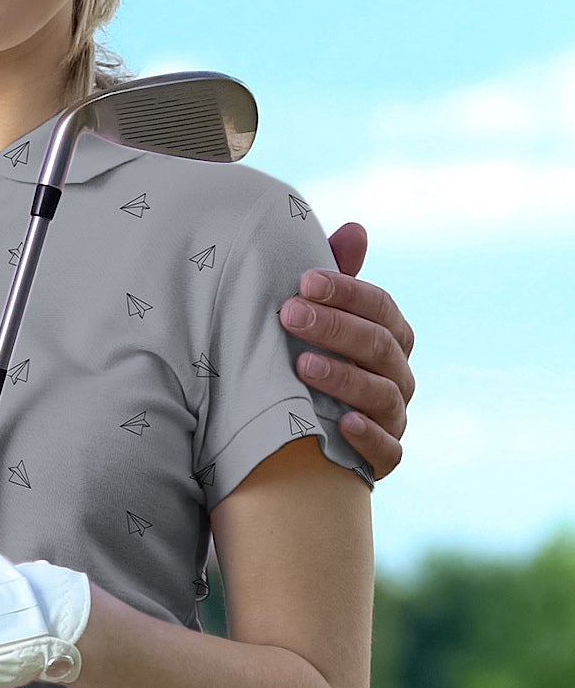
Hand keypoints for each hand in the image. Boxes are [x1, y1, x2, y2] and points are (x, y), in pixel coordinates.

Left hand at [279, 222, 414, 479]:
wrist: (292, 429)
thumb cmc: (306, 356)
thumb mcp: (316, 316)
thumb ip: (335, 277)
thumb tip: (356, 228)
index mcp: (388, 337)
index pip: (381, 308)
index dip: (347, 292)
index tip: (303, 282)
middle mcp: (397, 376)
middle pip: (379, 347)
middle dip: (335, 328)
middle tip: (289, 315)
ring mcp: (393, 417)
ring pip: (382, 395)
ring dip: (344, 378)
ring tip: (302, 365)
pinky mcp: (382, 458)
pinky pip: (388, 451)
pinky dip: (369, 437)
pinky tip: (342, 423)